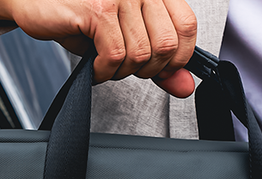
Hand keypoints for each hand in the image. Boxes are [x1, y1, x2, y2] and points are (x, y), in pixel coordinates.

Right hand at [0, 0, 196, 96]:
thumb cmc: (74, 10)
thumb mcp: (123, 34)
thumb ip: (157, 59)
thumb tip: (186, 86)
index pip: (187, 26)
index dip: (178, 56)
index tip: (160, 67)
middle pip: (166, 45)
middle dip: (147, 70)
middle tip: (124, 67)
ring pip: (140, 55)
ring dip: (121, 72)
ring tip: (104, 64)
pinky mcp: (98, 9)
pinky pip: (114, 57)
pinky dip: (103, 72)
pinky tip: (93, 67)